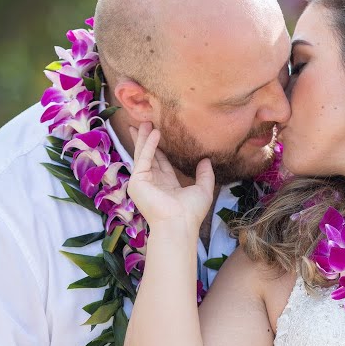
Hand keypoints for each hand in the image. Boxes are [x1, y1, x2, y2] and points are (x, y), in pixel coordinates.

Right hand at [126, 121, 214, 235]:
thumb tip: (206, 160)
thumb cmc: (191, 212)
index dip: (160, 148)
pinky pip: (143, 158)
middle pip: (149, 156)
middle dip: (147, 140)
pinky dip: (148, 145)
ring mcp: (143, 182)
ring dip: (143, 138)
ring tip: (144, 121)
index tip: (159, 133)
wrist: (179, 223)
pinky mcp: (138, 181)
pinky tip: (154, 132)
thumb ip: (205, 175)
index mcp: (166, 185)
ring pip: (143, 154)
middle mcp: (153, 182)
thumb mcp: (203, 189)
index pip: (161, 163)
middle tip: (145, 122)